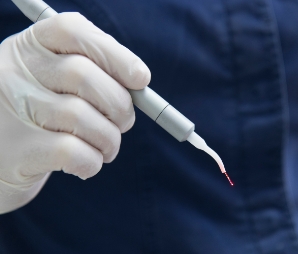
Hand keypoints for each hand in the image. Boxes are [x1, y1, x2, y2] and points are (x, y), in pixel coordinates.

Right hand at [0, 12, 149, 212]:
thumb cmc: (40, 114)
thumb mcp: (51, 79)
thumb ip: (90, 71)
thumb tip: (138, 81)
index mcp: (29, 48)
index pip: (73, 32)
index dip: (115, 54)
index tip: (140, 79)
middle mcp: (14, 73)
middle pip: (83, 76)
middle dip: (119, 105)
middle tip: (124, 122)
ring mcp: (12, 111)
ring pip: (81, 117)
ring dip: (109, 139)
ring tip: (107, 148)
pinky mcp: (18, 150)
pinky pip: (72, 152)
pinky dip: (92, 161)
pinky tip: (89, 164)